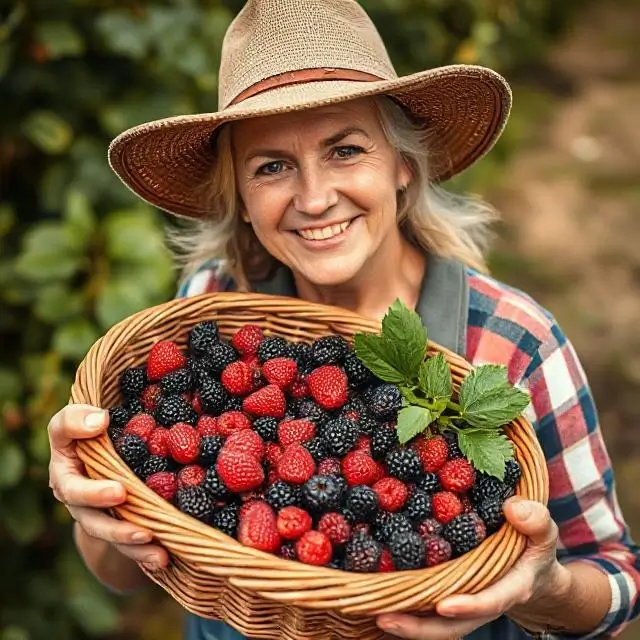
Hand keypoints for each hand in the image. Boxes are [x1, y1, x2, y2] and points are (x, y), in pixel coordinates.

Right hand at [48, 404, 167, 569]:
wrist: (107, 451)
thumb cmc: (91, 430)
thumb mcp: (79, 419)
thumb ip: (78, 418)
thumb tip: (99, 421)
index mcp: (66, 473)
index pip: (70, 483)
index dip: (93, 493)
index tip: (120, 492)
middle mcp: (77, 499)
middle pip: (89, 514)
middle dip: (113, 519)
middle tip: (136, 512)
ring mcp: (94, 515)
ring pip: (108, 533)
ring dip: (128, 540)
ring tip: (153, 544)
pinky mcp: (115, 526)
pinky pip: (126, 545)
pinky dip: (143, 553)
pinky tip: (163, 558)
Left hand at [376, 497, 566, 639]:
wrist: (533, 570)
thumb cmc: (535, 546)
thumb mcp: (544, 531)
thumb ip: (535, 520)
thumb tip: (512, 507)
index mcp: (510, 587)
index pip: (489, 602)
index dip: (468, 606)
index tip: (442, 606)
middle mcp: (484, 601)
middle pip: (452, 625)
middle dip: (420, 627)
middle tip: (385, 617)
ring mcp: (465, 602)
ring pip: (436, 623)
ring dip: (406, 621)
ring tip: (374, 610)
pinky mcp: (450, 595)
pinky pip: (428, 606)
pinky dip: (407, 603)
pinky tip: (380, 594)